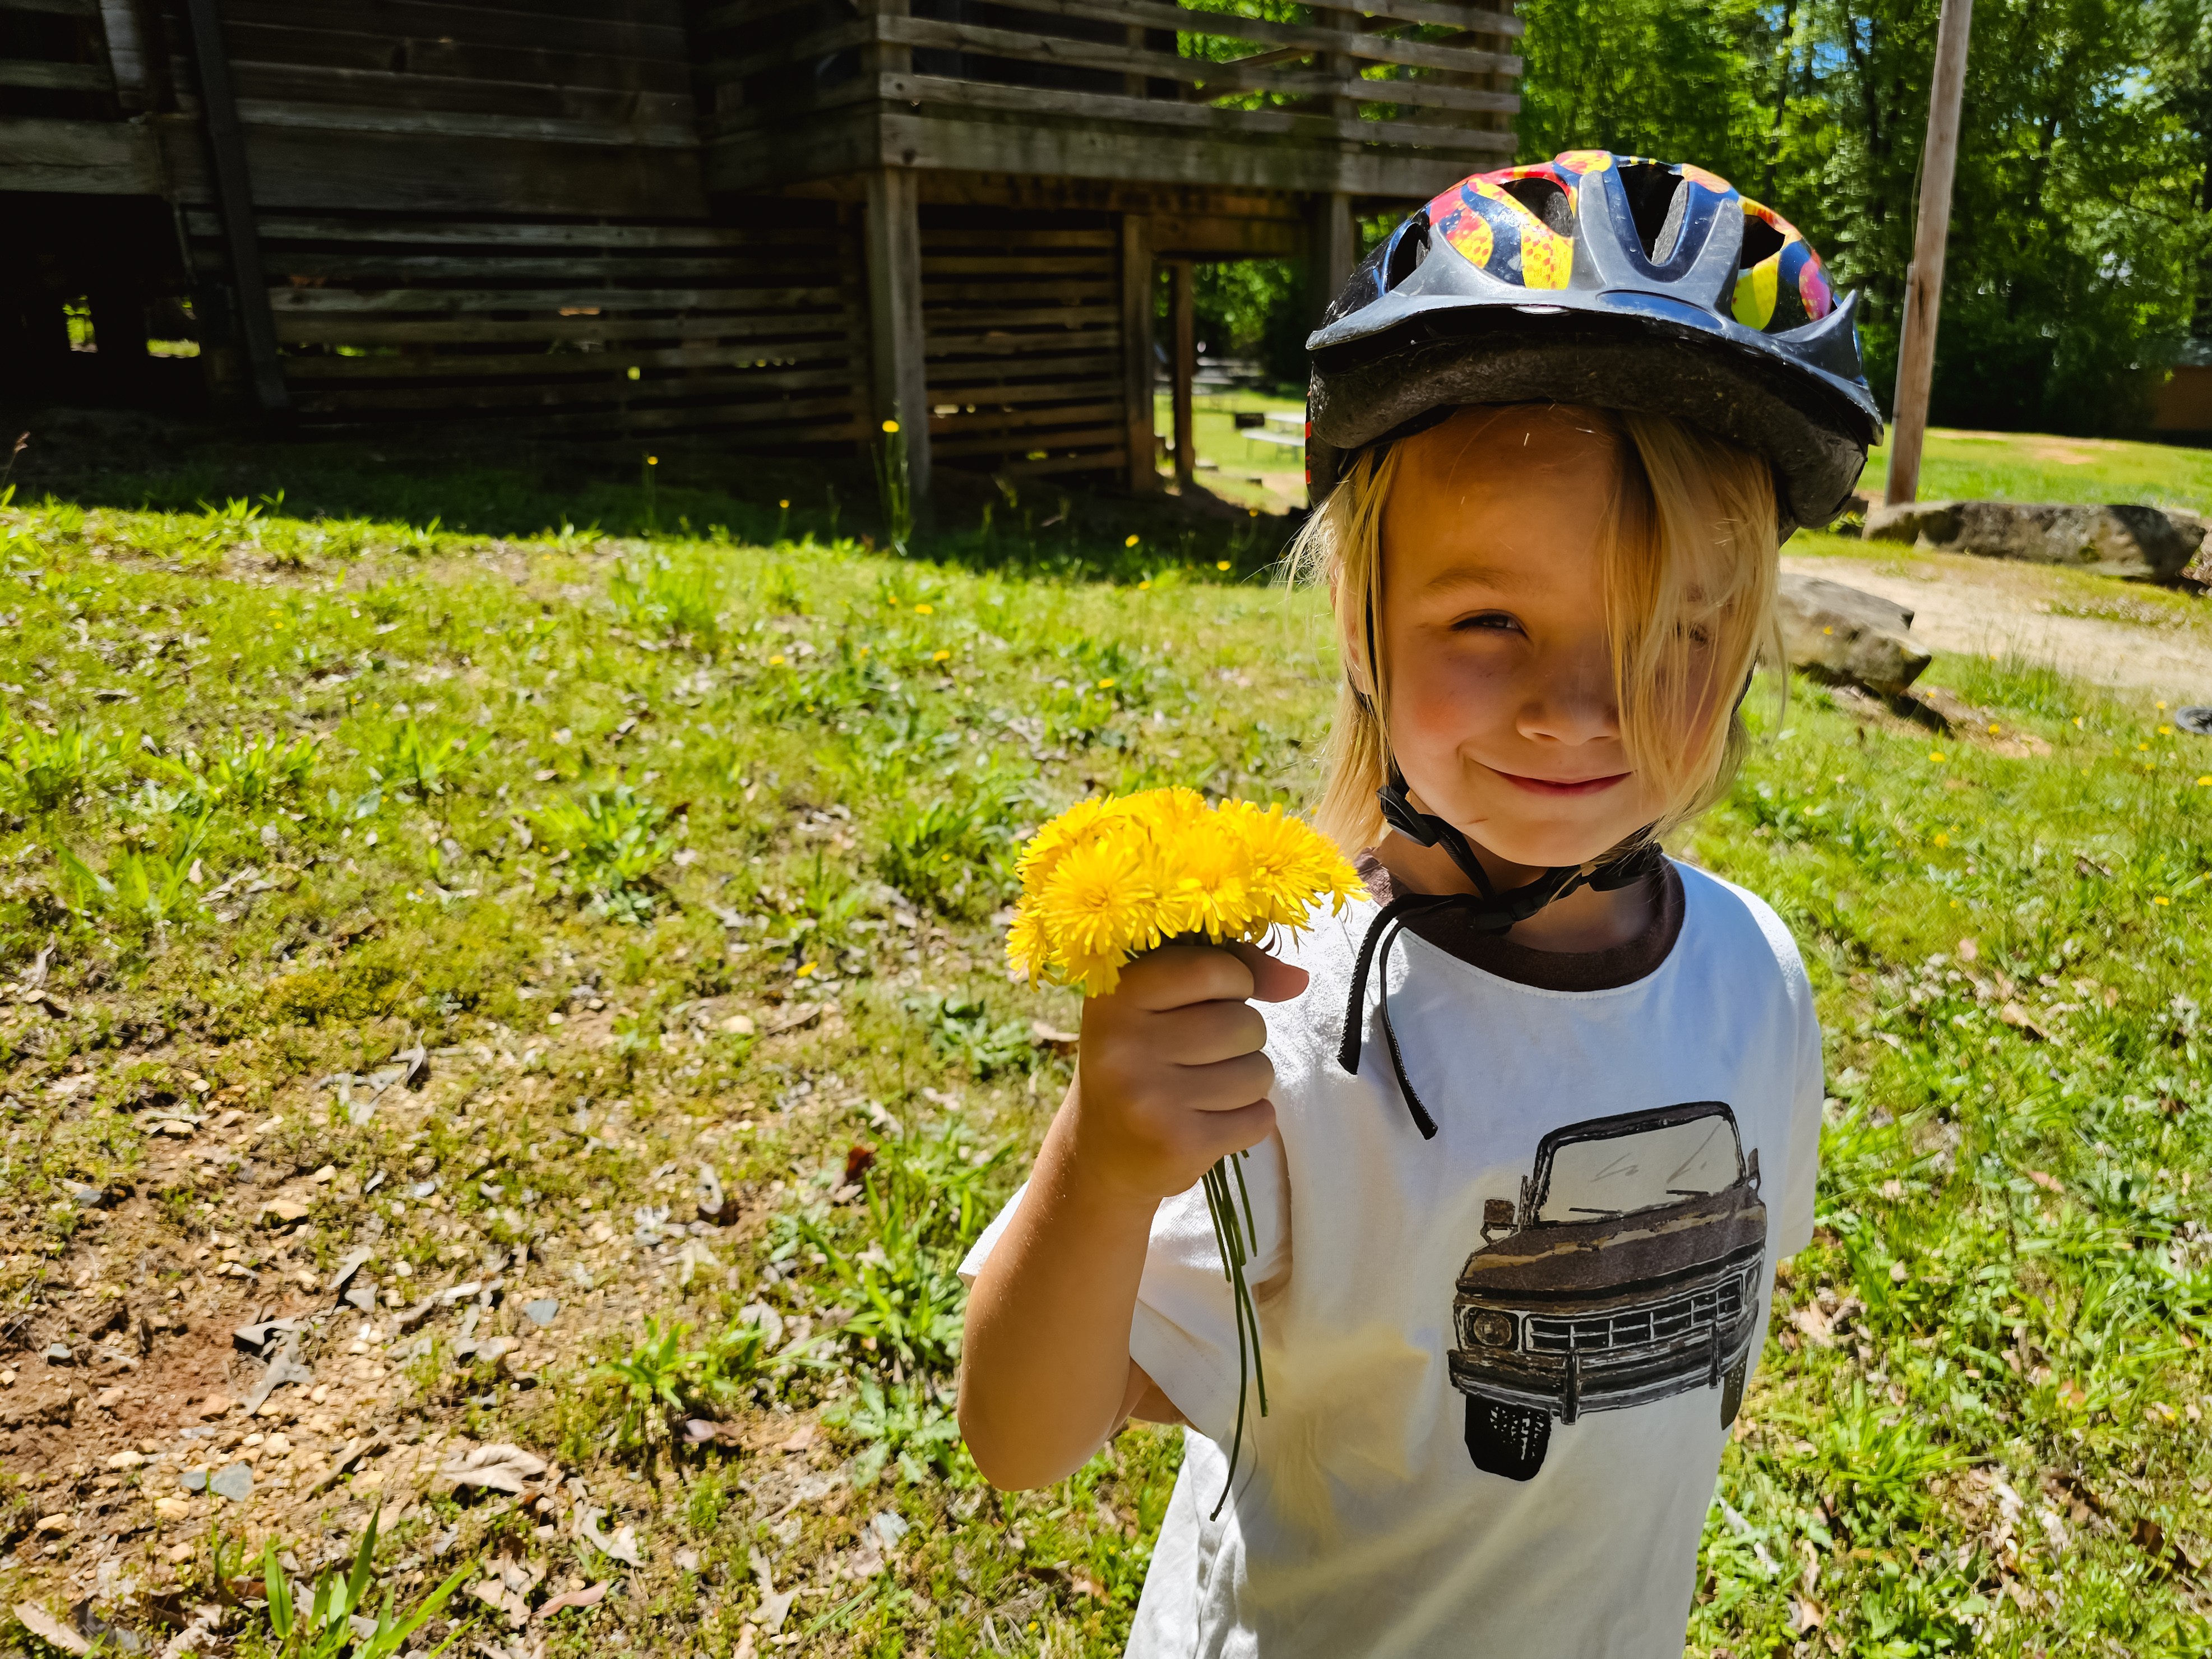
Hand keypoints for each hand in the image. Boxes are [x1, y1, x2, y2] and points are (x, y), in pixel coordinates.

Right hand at [1069, 940, 1308, 1208]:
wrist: (1101, 1153)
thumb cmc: (1143, 1059)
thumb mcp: (1162, 1003)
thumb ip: (1229, 973)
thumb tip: (1297, 979)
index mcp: (1114, 996)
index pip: (1212, 968)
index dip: (1236, 981)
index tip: (1218, 997)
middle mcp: (1123, 1044)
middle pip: (1245, 1023)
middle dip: (1245, 1037)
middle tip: (1206, 1054)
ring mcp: (1148, 1098)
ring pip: (1258, 1072)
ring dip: (1249, 1080)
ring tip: (1208, 1089)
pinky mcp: (1177, 1144)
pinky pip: (1260, 1118)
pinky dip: (1250, 1119)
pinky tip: (1212, 1120)